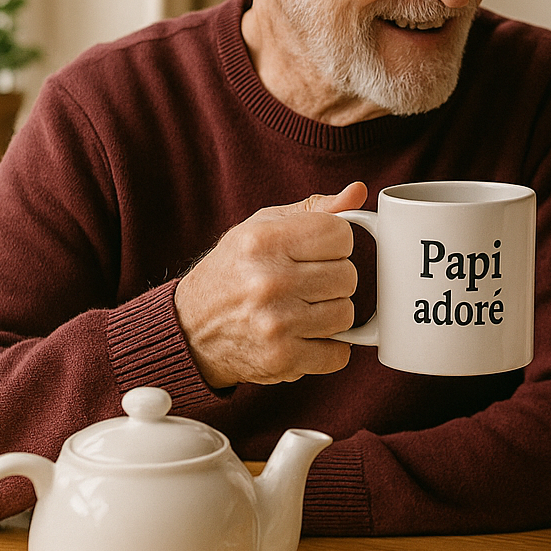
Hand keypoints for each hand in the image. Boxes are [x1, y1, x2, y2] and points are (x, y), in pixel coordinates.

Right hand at [175, 182, 367, 388]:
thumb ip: (315, 210)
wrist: (191, 328)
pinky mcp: (282, 359)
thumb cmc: (234, 271)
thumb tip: (358, 191)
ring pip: (347, 314)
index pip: (341, 235)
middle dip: (332, 279)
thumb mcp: (263, 228)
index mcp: (264, 241)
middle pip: (348, 276)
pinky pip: (339, 354)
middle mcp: (268, 281)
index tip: (316, 252)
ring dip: (330, 314)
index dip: (335, 244)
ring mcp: (276, 323)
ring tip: (301, 309)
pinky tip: (303, 336)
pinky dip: (327, 348)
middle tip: (305, 284)